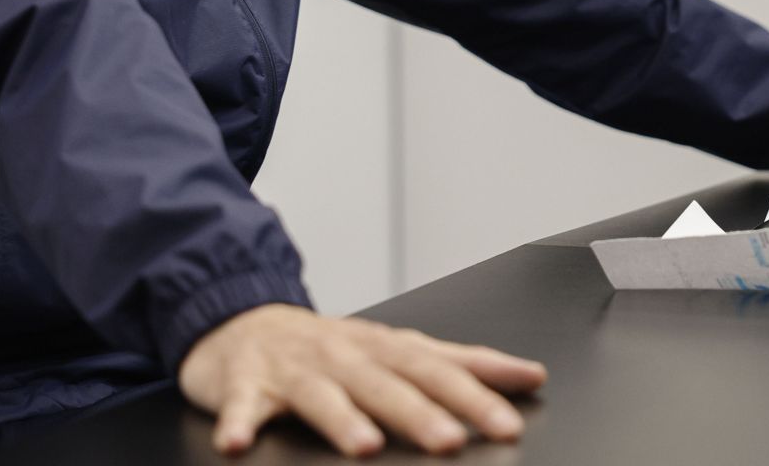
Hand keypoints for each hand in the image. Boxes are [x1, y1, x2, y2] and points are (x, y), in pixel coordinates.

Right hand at [179, 303, 547, 456]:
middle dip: (419, 413)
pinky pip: (241, 404)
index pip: (437, 370)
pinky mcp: (245, 383)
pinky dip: (238, 421)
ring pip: (320, 395)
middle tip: (450, 440)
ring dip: (342, 420)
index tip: (508, 422)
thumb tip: (531, 376)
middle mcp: (344, 356)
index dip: (474, 396)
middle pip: (386, 384)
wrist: (243, 323)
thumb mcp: (398, 349)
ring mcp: (295, 368)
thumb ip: (463, 364)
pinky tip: (237, 442)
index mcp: (384, 349)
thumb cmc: (331, 347)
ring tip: (365, 446)